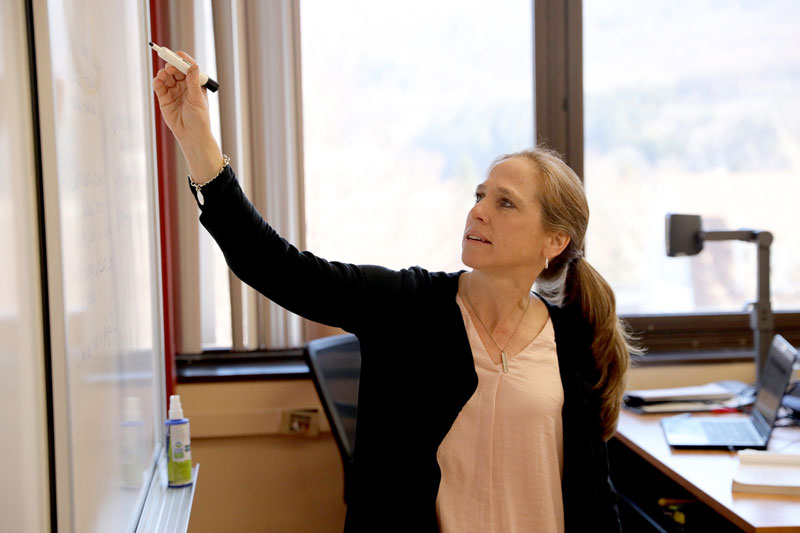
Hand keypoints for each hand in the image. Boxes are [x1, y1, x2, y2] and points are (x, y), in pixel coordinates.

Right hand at [151, 50, 222, 182]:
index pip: (189, 68)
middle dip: (172, 65)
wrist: (191, 135)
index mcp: (195, 85)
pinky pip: (159, 87)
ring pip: (167, 77)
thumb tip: (193, 66)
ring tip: (163, 75)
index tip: (178, 54)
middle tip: (169, 64)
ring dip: (164, 73)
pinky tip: (158, 81)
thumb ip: (193, 82)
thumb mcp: (197, 99)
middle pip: (176, 70)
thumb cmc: (199, 119)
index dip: (183, 60)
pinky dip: (158, 82)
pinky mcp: (165, 99)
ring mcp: (174, 92)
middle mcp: (184, 86)